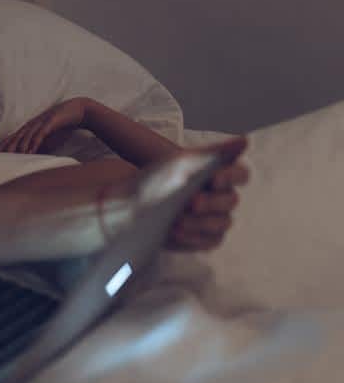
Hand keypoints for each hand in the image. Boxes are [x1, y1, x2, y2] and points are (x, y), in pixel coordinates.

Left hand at [0, 98, 91, 154]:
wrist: (79, 110)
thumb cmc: (63, 124)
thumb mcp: (50, 136)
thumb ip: (41, 144)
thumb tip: (33, 156)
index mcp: (31, 126)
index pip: (15, 136)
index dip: (5, 145)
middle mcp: (34, 123)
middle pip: (17, 136)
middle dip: (8, 146)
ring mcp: (42, 121)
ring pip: (27, 134)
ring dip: (20, 145)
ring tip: (12, 156)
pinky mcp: (51, 121)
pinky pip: (41, 132)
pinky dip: (35, 141)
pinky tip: (31, 150)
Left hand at [139, 137, 249, 251]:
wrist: (138, 198)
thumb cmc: (164, 176)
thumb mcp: (182, 161)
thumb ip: (213, 152)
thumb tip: (244, 140)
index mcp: (223, 176)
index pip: (241, 174)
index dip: (231, 176)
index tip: (214, 178)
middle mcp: (224, 199)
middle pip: (230, 201)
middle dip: (211, 202)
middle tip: (192, 202)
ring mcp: (216, 221)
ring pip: (220, 224)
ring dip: (200, 222)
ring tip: (178, 220)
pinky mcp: (204, 239)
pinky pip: (207, 241)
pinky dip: (192, 238)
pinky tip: (175, 232)